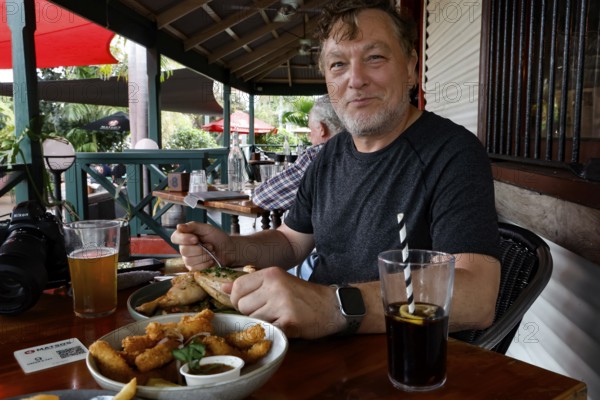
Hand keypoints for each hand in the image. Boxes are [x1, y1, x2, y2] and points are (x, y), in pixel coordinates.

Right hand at [170, 222, 231, 269]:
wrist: (229, 250)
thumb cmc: (218, 237)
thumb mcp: (207, 228)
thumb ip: (193, 226)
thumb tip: (178, 226)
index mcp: (185, 236)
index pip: (175, 238)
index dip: (184, 239)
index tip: (196, 239)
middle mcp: (184, 247)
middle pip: (183, 250)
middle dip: (199, 249)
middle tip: (210, 245)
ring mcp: (188, 259)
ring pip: (189, 260)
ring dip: (204, 256)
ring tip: (212, 252)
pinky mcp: (194, 268)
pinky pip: (195, 268)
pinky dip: (205, 264)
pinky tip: (211, 260)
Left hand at [226, 267, 345, 338]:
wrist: (332, 306)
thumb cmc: (303, 295)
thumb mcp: (278, 281)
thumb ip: (250, 284)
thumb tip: (223, 287)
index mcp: (271, 273)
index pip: (237, 287)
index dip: (237, 299)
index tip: (248, 303)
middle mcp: (275, 286)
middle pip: (242, 305)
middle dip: (250, 312)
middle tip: (268, 311)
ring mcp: (282, 303)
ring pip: (253, 319)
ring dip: (262, 322)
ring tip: (278, 317)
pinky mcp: (289, 321)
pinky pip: (267, 330)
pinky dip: (273, 331)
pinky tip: (284, 325)